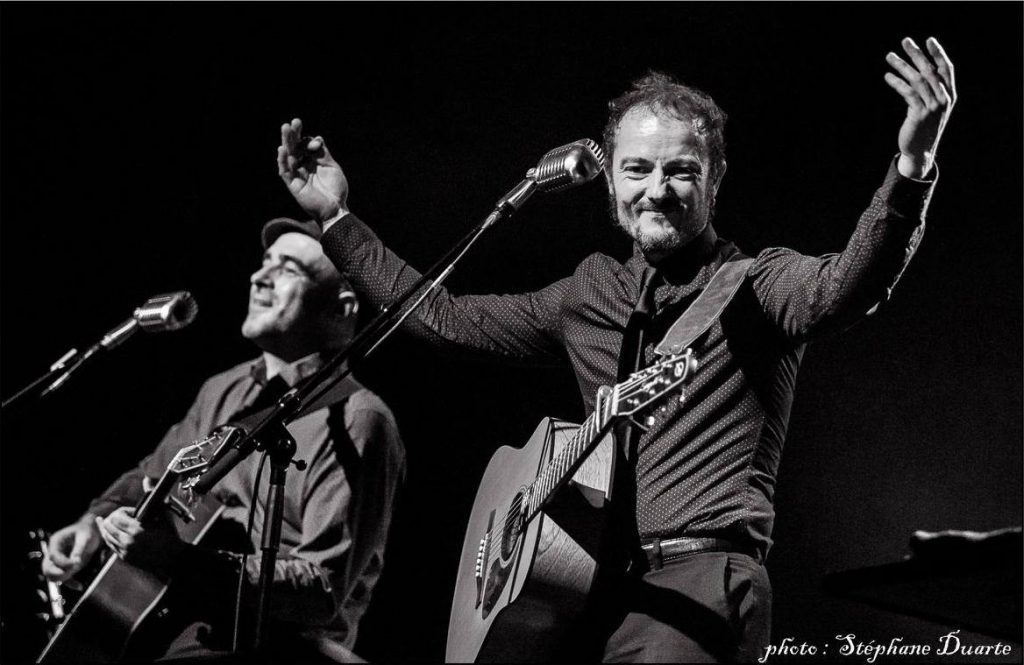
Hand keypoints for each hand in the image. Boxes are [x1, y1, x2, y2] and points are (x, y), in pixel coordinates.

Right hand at [41, 516, 101, 581]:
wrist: (92, 531)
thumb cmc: (87, 531)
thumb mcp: (85, 537)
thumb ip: (79, 549)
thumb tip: (75, 562)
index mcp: (56, 542)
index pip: (53, 556)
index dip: (63, 562)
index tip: (76, 563)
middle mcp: (54, 552)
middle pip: (47, 568)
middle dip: (58, 574)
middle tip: (72, 573)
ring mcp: (58, 561)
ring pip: (52, 576)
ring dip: (63, 579)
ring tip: (78, 582)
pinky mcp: (66, 567)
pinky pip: (63, 578)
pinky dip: (70, 583)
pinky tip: (79, 586)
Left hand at [95, 507, 184, 573]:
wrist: (173, 558)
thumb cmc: (170, 537)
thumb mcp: (163, 517)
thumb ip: (153, 499)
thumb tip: (147, 480)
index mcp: (136, 531)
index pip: (116, 516)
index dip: (123, 511)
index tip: (131, 512)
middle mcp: (128, 542)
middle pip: (108, 525)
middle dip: (113, 518)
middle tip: (119, 515)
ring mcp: (125, 551)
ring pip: (107, 536)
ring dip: (107, 528)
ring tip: (108, 522)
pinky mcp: (125, 558)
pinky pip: (111, 546)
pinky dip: (109, 538)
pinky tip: (108, 533)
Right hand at [278, 117, 348, 223]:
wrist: (336, 208)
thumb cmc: (335, 188)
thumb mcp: (332, 166)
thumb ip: (323, 153)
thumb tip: (315, 139)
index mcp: (312, 160)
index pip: (305, 144)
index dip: (308, 140)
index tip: (316, 142)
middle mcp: (302, 165)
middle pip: (294, 147)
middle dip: (293, 134)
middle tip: (293, 122)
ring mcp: (296, 174)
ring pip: (288, 156)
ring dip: (286, 142)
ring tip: (285, 128)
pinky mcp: (292, 184)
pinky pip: (285, 171)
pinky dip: (283, 161)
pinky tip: (282, 150)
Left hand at [884, 37, 955, 178]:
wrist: (920, 151)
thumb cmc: (924, 127)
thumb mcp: (931, 107)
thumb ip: (929, 90)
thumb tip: (918, 71)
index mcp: (949, 95)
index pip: (946, 69)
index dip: (938, 54)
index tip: (929, 40)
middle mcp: (943, 99)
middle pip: (930, 70)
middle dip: (917, 54)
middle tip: (905, 41)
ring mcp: (932, 107)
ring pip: (917, 79)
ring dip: (902, 66)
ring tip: (889, 56)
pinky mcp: (919, 114)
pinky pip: (908, 93)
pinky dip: (897, 83)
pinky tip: (887, 76)